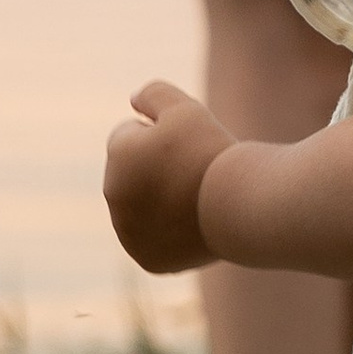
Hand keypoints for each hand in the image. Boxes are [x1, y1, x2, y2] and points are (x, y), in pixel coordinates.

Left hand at [103, 77, 229, 273]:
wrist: (238, 205)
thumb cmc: (212, 153)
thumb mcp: (184, 107)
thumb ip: (153, 93)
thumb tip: (134, 101)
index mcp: (117, 154)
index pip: (132, 135)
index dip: (163, 135)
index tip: (189, 145)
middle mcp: (114, 195)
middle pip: (136, 174)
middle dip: (157, 170)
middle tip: (196, 173)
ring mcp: (128, 232)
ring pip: (145, 209)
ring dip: (163, 202)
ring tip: (197, 201)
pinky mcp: (148, 259)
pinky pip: (156, 242)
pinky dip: (172, 235)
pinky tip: (195, 226)